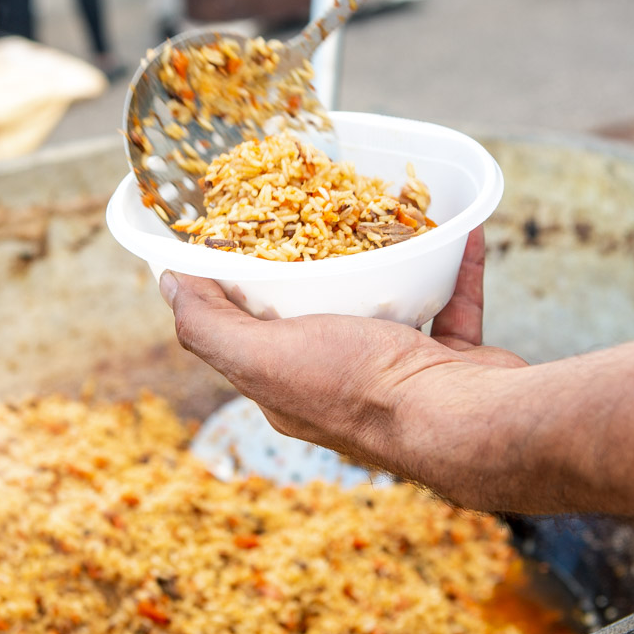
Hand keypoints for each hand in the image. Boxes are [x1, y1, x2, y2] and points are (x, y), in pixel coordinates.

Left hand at [160, 228, 526, 488]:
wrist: (466, 423)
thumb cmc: (358, 387)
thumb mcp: (263, 354)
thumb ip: (209, 324)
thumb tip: (166, 283)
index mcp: (287, 386)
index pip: (250, 330)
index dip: (240, 284)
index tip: (243, 229)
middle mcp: (339, 384)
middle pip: (320, 314)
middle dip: (319, 264)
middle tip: (317, 209)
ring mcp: (400, 376)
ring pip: (390, 307)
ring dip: (389, 263)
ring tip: (384, 214)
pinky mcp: (452, 365)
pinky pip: (452, 306)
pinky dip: (454, 268)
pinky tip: (459, 229)